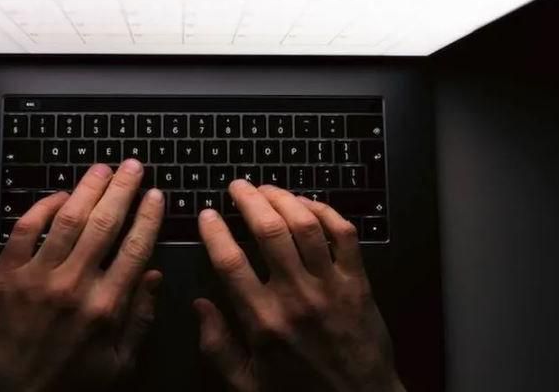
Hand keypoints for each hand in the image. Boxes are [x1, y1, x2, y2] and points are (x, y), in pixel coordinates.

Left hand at [0, 160, 164, 391]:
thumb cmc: (68, 385)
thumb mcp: (119, 365)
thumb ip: (140, 319)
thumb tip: (155, 277)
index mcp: (106, 307)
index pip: (135, 248)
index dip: (148, 216)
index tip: (155, 195)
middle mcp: (74, 286)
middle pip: (104, 223)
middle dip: (122, 190)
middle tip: (132, 167)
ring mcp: (37, 278)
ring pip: (68, 219)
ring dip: (87, 188)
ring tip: (102, 169)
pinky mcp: (5, 276)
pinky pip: (24, 230)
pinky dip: (42, 207)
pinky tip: (58, 195)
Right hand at [194, 180, 404, 391]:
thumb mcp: (245, 383)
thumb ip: (216, 345)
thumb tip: (199, 305)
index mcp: (263, 321)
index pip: (231, 261)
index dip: (215, 231)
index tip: (208, 214)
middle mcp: (296, 297)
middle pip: (269, 231)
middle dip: (249, 200)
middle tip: (237, 186)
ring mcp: (331, 287)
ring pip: (305, 225)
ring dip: (284, 198)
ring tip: (268, 188)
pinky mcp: (359, 284)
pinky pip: (344, 235)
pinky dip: (326, 212)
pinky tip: (309, 204)